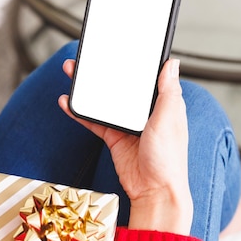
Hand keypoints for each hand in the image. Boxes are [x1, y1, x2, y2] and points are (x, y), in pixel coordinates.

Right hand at [58, 59, 192, 233]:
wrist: (154, 193)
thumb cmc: (169, 160)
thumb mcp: (170, 118)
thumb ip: (168, 90)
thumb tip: (173, 63)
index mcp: (162, 104)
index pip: (145, 77)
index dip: (132, 63)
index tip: (118, 48)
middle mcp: (144, 112)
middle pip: (119, 86)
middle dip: (103, 71)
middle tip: (86, 58)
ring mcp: (127, 125)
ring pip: (103, 100)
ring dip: (87, 88)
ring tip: (72, 73)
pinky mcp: (114, 138)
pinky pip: (93, 121)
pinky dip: (79, 113)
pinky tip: (67, 103)